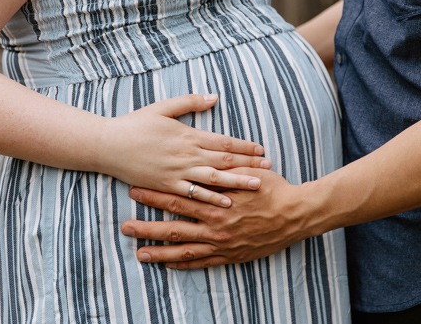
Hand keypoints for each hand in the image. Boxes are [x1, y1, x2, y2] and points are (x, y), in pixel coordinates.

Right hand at [106, 94, 270, 206]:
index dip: (245, 146)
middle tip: (269, 167)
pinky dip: (211, 199)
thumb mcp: (163, 107)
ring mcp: (177, 172)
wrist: (108, 145)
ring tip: (257, 185)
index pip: (224, 141)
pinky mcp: (167, 186)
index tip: (261, 150)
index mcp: (188, 135)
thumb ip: (190, 102)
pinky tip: (227, 203)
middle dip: (249, 164)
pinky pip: (194, 194)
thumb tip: (214, 97)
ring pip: (214, 178)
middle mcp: (187, 154)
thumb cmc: (135, 124)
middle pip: (224, 160)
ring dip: (237, 181)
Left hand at [120, 169, 311, 267]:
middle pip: (173, 226)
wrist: (296, 214)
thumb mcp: (247, 171)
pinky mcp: (231, 255)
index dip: (154, 196)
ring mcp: (222, 243)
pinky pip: (202, 262)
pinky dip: (184, 264)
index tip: (134, 192)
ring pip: (184, 249)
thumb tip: (204, 156)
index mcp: (216, 201)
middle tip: (124, 227)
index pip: (177, 198)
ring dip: (159, 252)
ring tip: (139, 253)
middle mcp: (215, 224)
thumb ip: (223, 167)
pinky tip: (169, 265)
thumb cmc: (273, 188)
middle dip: (147, 227)